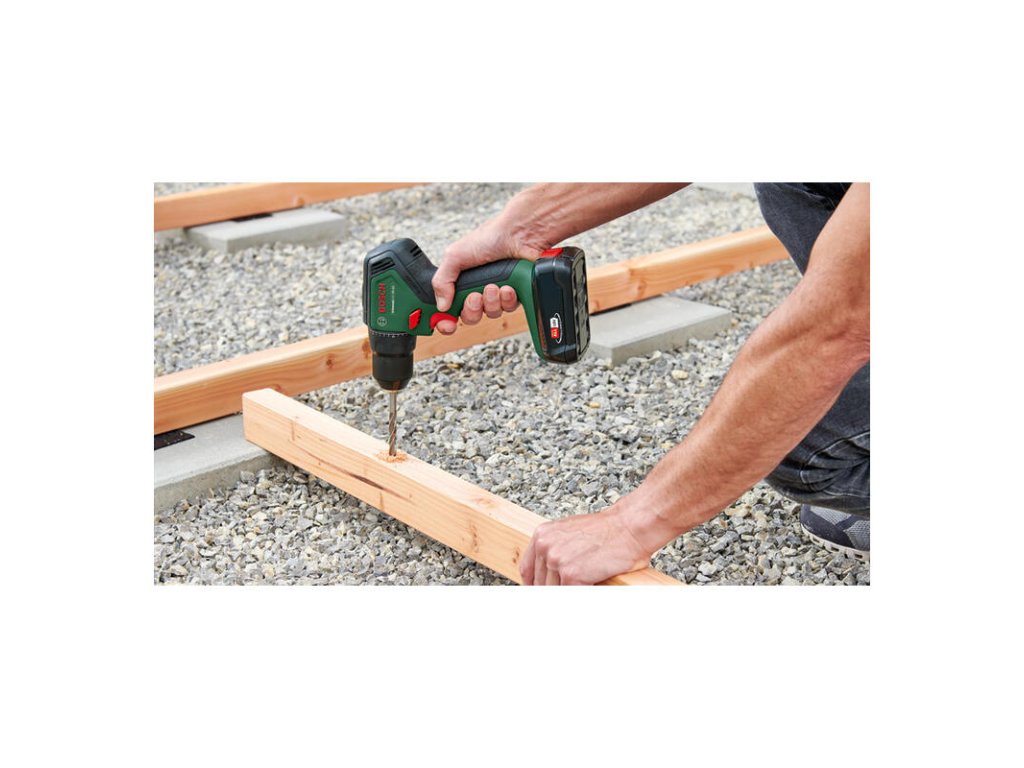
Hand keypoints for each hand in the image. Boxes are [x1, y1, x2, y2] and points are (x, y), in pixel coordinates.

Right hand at [431, 222, 544, 334]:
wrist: (520, 234)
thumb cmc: (490, 237)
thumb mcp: (455, 255)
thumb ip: (442, 280)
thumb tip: (441, 305)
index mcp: (460, 281)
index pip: (448, 310)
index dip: (446, 320)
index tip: (447, 324)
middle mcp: (477, 289)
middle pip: (470, 317)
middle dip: (472, 309)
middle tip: (475, 297)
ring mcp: (496, 293)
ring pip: (491, 314)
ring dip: (491, 302)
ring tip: (494, 285)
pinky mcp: (515, 294)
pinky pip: (509, 308)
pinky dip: (507, 299)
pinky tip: (508, 286)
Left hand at [519, 505, 652, 585]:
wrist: (629, 527)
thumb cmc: (607, 531)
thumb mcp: (570, 533)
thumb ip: (555, 550)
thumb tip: (550, 575)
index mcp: (542, 535)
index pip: (527, 570)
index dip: (535, 585)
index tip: (541, 592)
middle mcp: (545, 547)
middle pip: (540, 585)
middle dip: (555, 591)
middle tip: (570, 592)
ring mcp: (557, 561)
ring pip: (553, 592)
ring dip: (567, 594)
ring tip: (583, 590)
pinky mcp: (572, 575)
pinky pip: (569, 596)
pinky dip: (580, 596)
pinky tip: (590, 591)